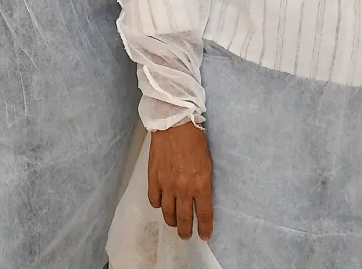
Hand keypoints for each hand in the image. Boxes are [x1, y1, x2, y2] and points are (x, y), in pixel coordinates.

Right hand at [148, 121, 214, 240]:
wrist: (175, 125)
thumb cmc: (195, 140)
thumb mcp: (207, 164)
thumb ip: (203, 183)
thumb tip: (200, 197)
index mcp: (201, 185)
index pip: (204, 215)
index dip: (205, 228)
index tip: (205, 236)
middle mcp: (184, 189)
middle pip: (184, 219)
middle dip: (186, 231)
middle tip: (186, 236)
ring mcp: (167, 185)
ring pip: (167, 212)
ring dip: (172, 221)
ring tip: (174, 224)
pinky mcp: (154, 178)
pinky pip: (154, 200)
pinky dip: (157, 204)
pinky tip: (161, 204)